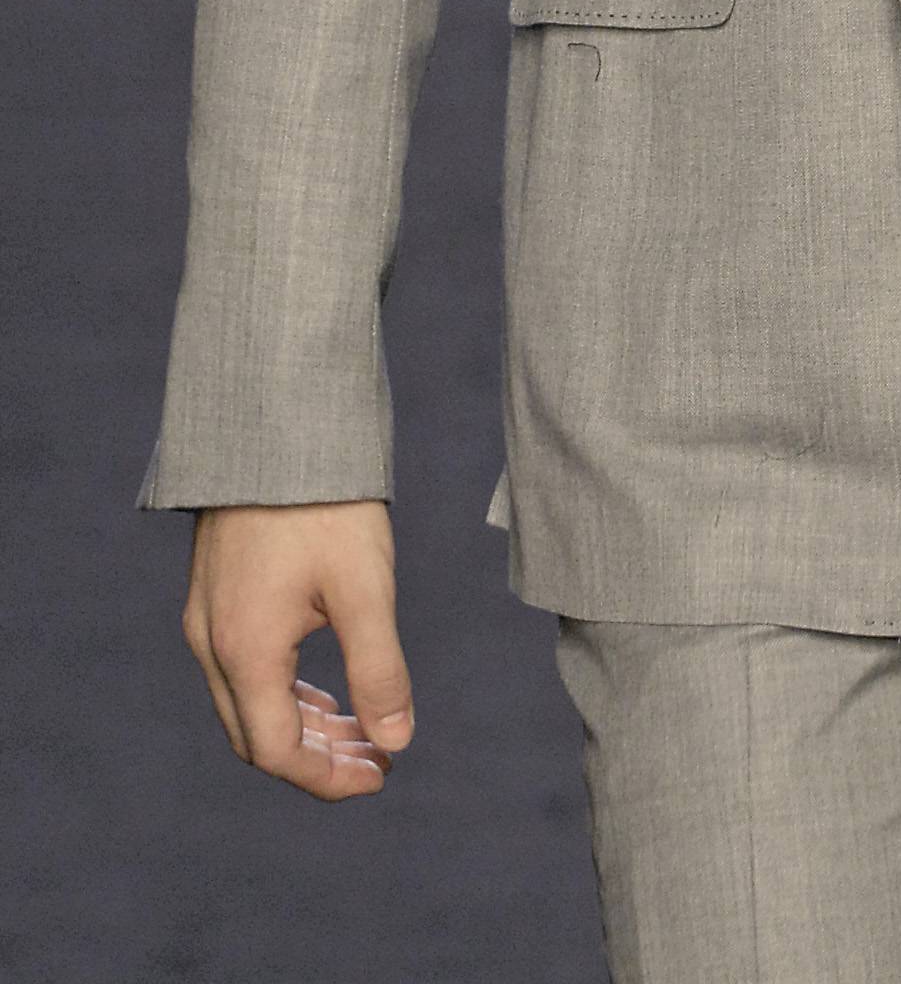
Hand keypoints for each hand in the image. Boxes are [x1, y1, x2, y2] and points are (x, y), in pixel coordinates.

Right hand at [183, 499, 411, 797]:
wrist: (274, 422)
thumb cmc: (324, 502)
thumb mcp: (364, 586)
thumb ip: (379, 669)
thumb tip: (396, 742)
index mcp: (245, 651)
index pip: (279, 751)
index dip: (330, 778)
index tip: (381, 776)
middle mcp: (211, 643)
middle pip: (257, 735)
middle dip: (317, 757)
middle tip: (377, 758)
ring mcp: (206, 617)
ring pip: (248, 703)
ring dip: (303, 724)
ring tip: (362, 728)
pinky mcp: (214, 591)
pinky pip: (242, 667)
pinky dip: (285, 690)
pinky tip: (324, 684)